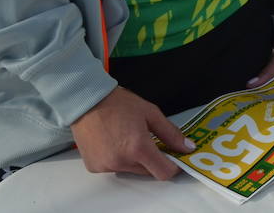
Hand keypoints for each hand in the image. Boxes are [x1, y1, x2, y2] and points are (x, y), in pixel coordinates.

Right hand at [70, 86, 193, 179]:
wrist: (86, 102)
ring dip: (136, 160)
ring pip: (132, 170)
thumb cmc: (119, 104)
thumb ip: (171, 133)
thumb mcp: (151, 113)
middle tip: (152, 142)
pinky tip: (114, 142)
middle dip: (154, 160)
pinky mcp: (95, 168)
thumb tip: (188, 147)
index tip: (176, 157)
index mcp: (138, 148)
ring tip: (129, 138)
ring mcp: (106, 166)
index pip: (163, 172)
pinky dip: (119, 159)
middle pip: (148, 171)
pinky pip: (115, 168)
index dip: (173, 166)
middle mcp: (121, 162)